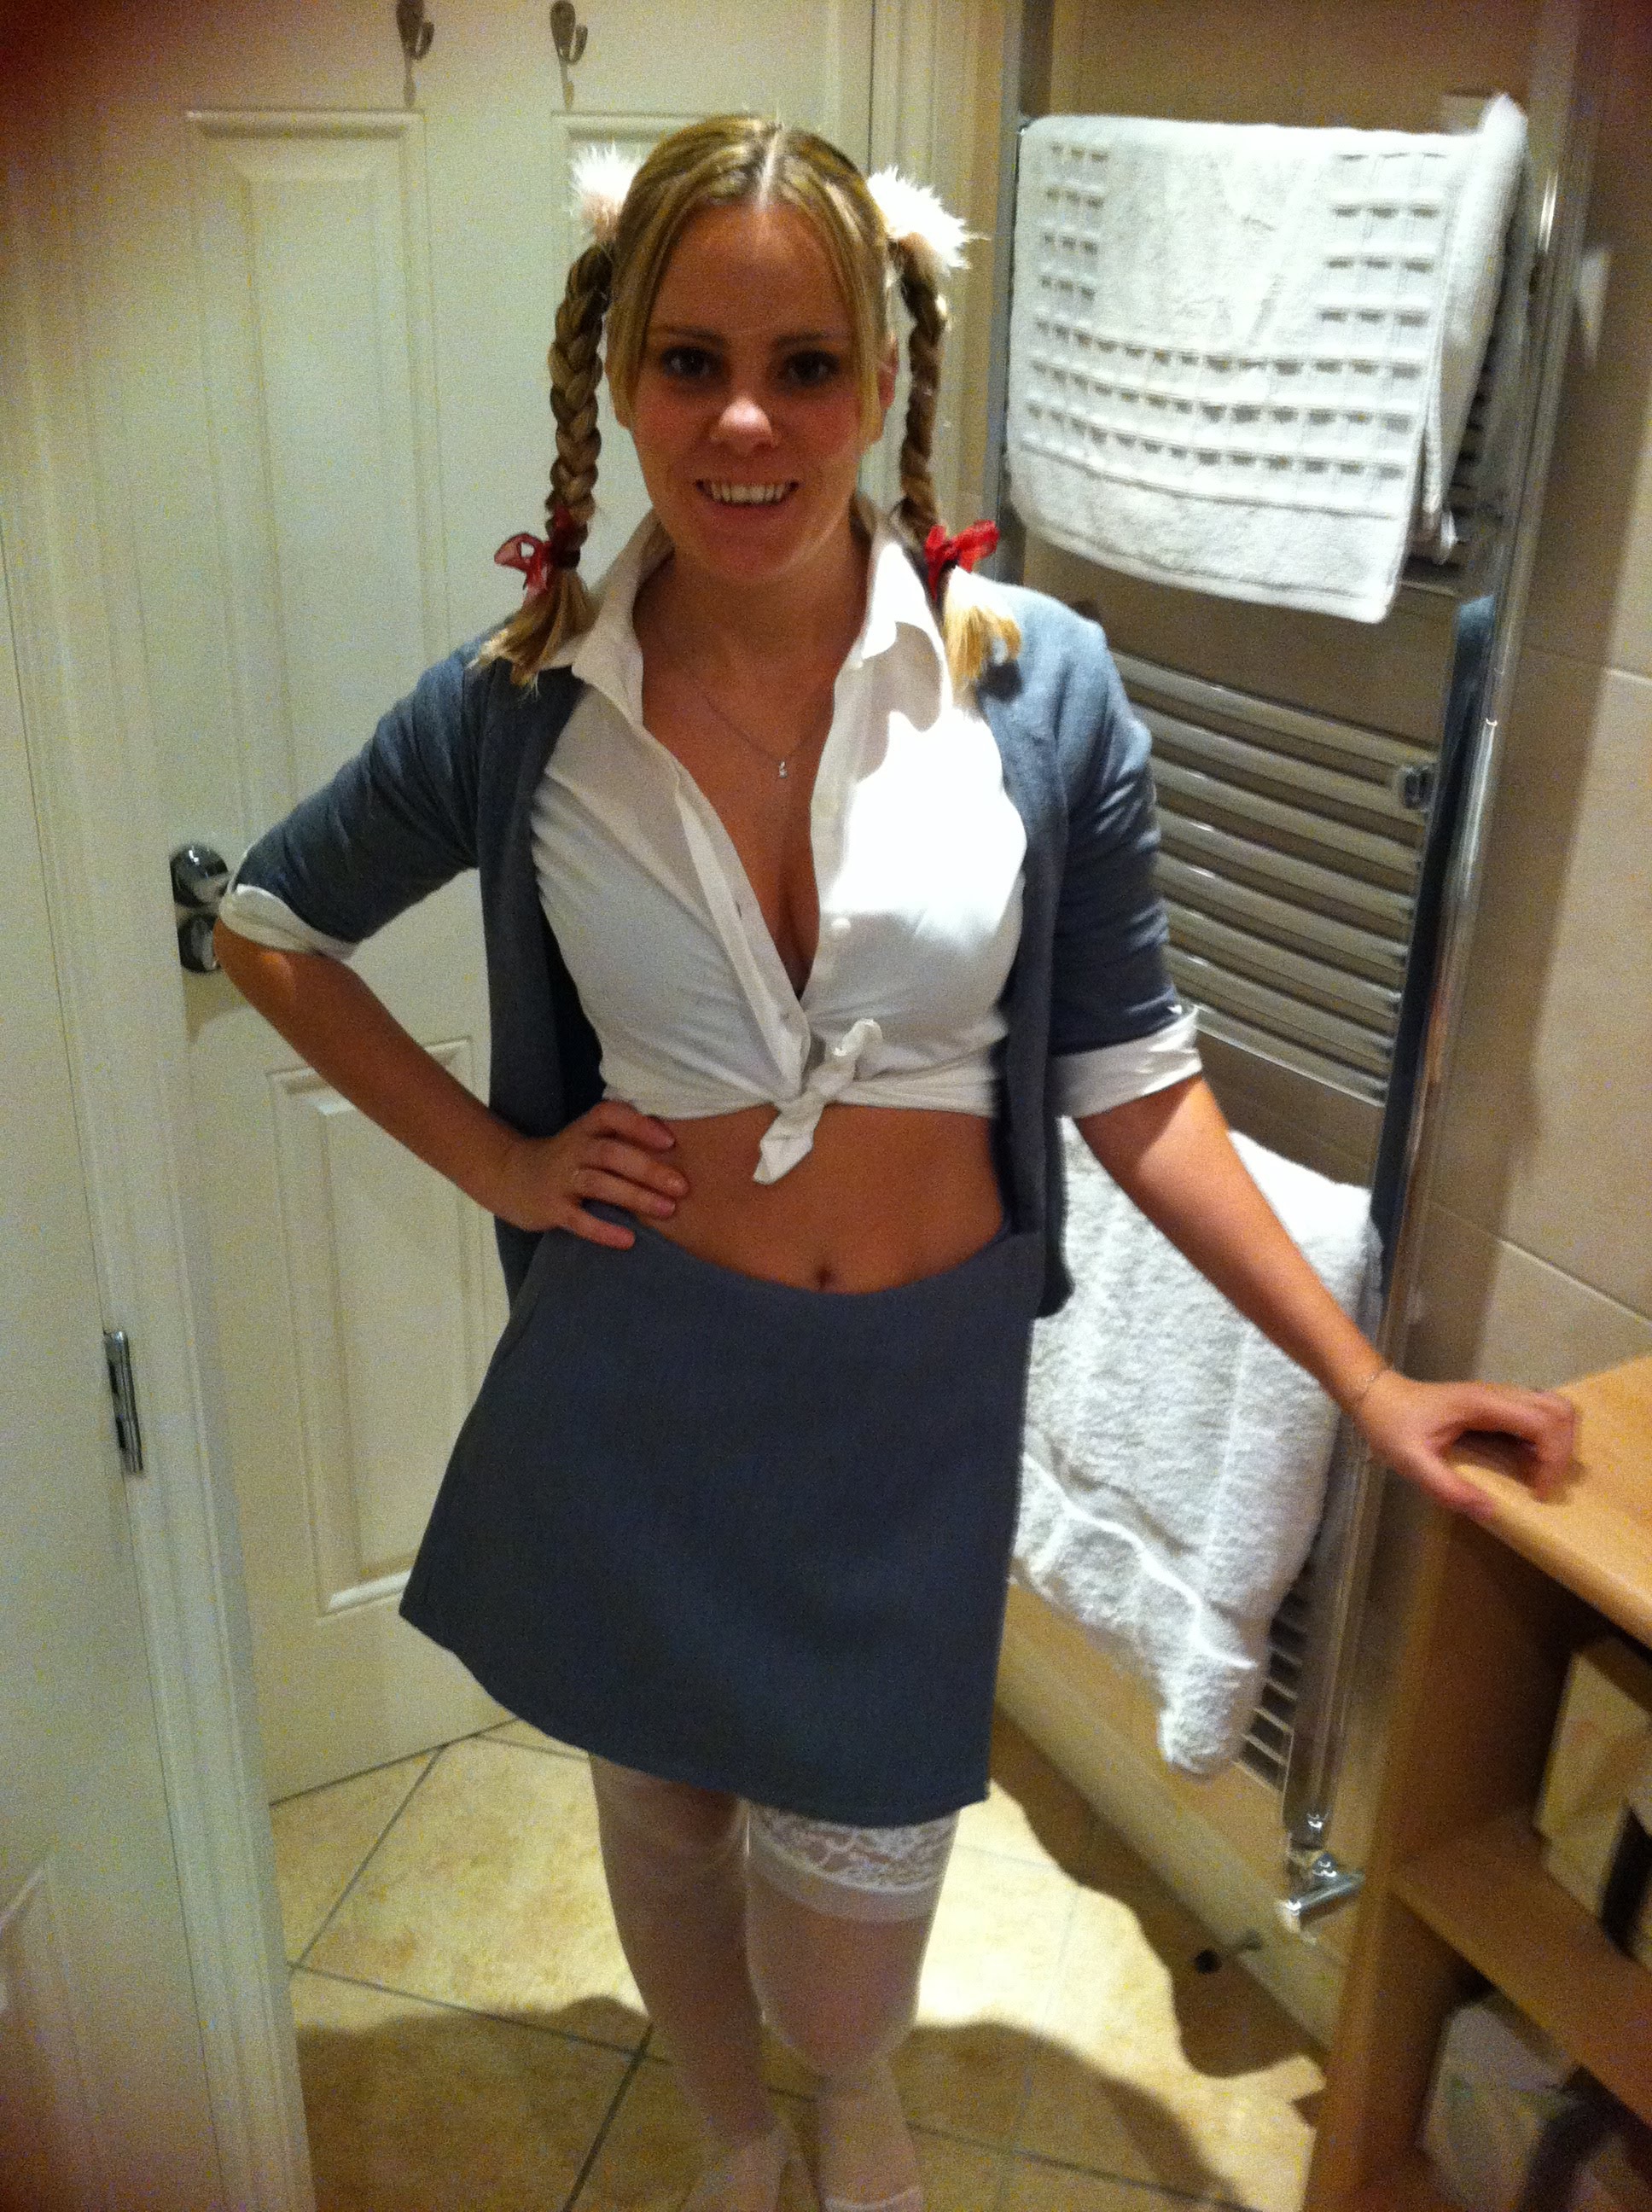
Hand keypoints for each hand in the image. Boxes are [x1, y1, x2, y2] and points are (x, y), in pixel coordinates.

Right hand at [489, 1101, 687, 1247]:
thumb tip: (676, 1150)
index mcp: (586, 1129)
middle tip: (682, 1186)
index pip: (611, 1115)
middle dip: (649, 1169)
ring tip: (667, 1210)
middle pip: (612, 1153)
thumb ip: (622, 1139)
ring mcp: (561, 1179)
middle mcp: (573, 1149)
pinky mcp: (552, 1208)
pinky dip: (604, 1230)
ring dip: (635, 1197)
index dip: (639, 1125)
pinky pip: (579, 1220)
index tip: (669, 1141)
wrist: (510, 1177)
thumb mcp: (588, 1139)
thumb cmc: (567, 1159)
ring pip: (599, 1184)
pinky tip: (628, 1239)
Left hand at [1352, 1371, 1575, 1521]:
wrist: (1377, 1398)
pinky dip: (1546, 1440)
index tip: (1538, 1493)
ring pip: (1555, 1409)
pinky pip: (1538, 1416)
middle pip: (1561, 1411)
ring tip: (1538, 1475)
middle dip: (1564, 1452)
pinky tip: (1526, 1464)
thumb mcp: (1412, 1462)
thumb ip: (1447, 1487)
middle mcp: (1499, 1394)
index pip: (1545, 1422)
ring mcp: (1500, 1397)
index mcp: (1484, 1404)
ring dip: (1559, 1443)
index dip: (1554, 1459)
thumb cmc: (1391, 1426)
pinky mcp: (1497, 1405)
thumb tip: (1491, 1512)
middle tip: (1543, 1485)